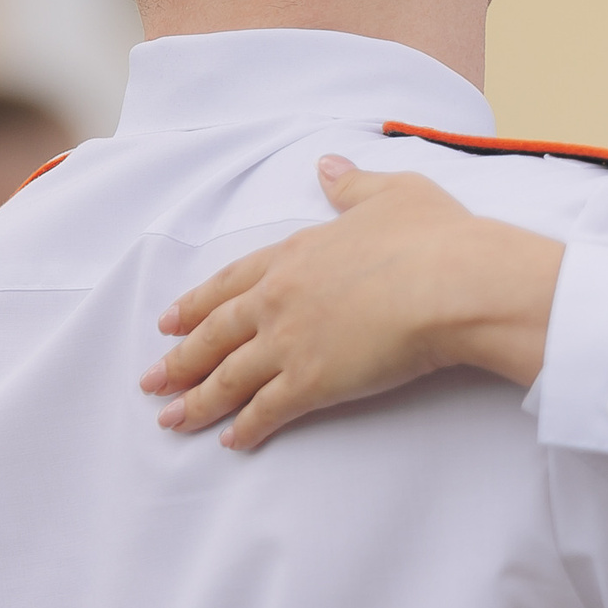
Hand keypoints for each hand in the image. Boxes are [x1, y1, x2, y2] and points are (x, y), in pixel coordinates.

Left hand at [140, 156, 564, 448]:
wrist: (454, 283)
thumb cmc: (434, 238)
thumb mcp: (394, 194)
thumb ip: (353, 184)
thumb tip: (327, 165)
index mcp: (296, 253)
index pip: (232, 281)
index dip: (198, 303)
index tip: (170, 321)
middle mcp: (280, 298)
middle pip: (217, 333)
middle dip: (181, 359)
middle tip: (153, 380)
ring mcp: (291, 342)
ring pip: (230, 376)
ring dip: (198, 401)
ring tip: (170, 419)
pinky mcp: (312, 382)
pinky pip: (268, 409)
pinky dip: (247, 426)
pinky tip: (232, 441)